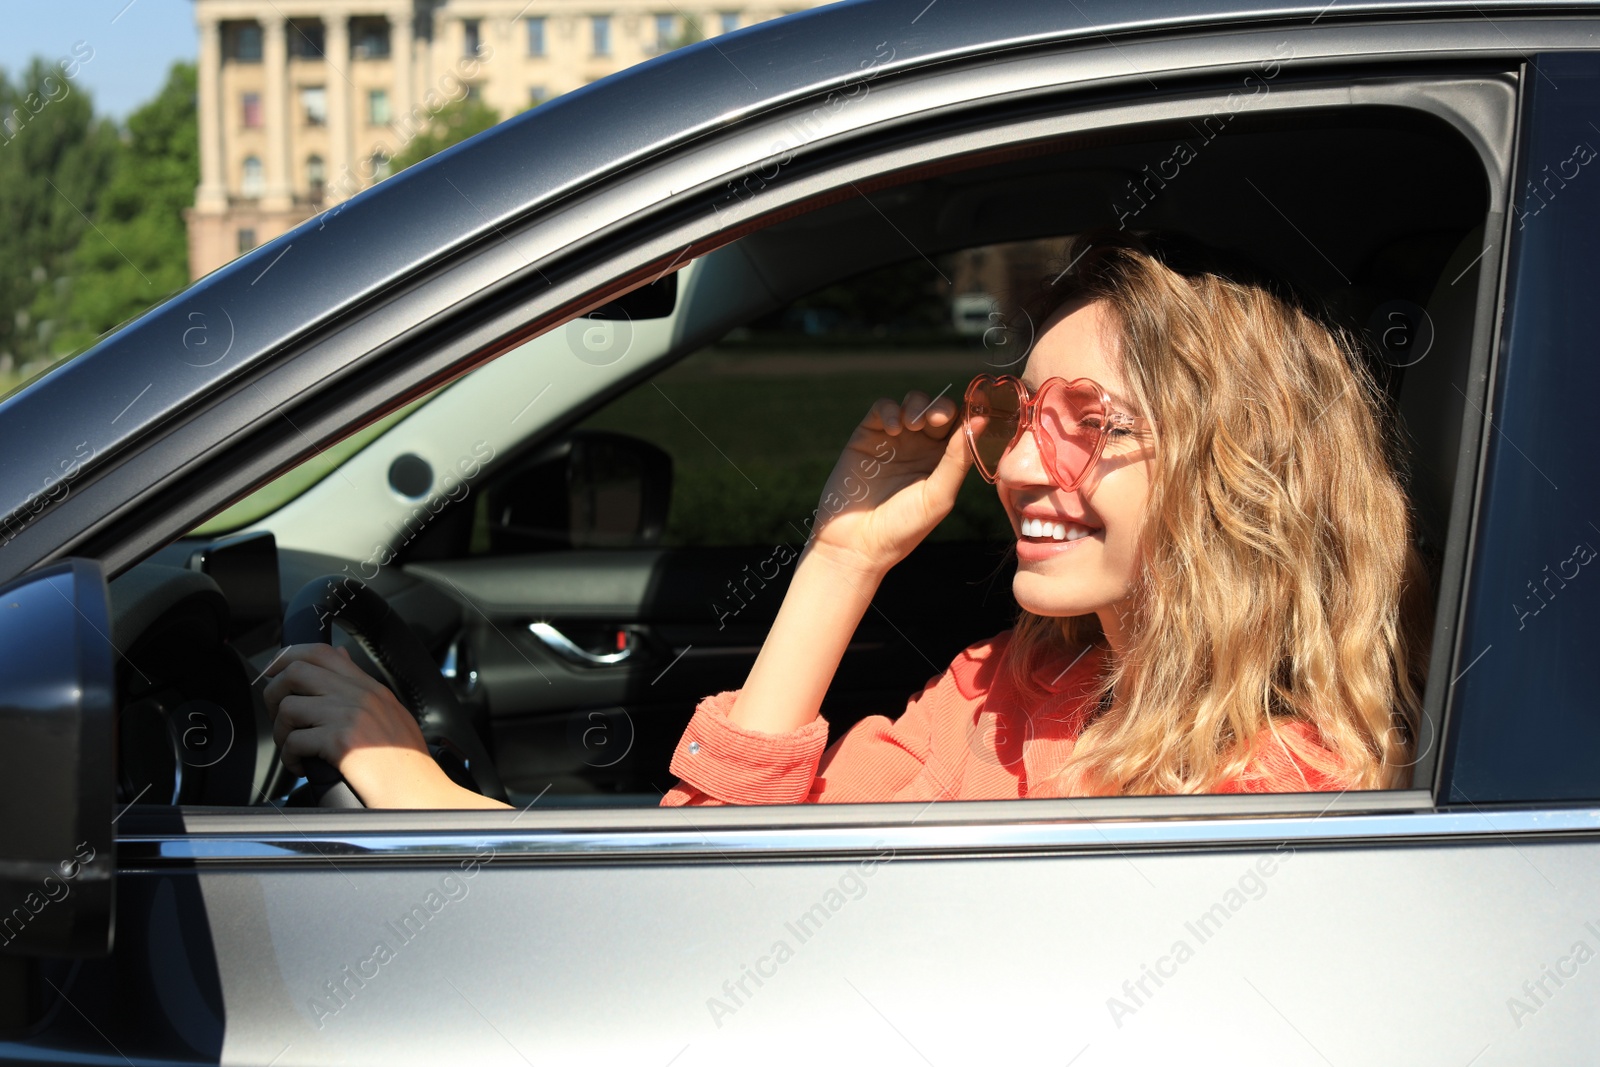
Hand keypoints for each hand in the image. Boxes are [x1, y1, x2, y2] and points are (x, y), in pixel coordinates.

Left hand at [262, 643, 458, 807]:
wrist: (419, 794)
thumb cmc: (406, 763)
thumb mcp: (390, 712)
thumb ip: (362, 686)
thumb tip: (340, 657)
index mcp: (370, 687)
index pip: (321, 652)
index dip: (288, 659)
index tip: (274, 676)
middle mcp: (360, 695)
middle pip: (296, 671)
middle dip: (274, 693)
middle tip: (279, 718)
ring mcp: (351, 716)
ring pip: (289, 707)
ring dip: (281, 732)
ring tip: (294, 749)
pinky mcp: (341, 741)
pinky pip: (294, 741)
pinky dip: (289, 758)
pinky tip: (302, 768)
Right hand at [805, 388, 970, 576]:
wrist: (855, 543)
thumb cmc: (902, 527)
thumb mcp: (938, 495)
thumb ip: (958, 458)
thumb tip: (980, 422)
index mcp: (943, 462)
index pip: (961, 428)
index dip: (969, 414)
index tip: (976, 407)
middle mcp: (921, 447)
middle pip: (939, 410)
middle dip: (942, 408)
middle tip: (938, 420)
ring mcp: (894, 440)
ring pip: (913, 403)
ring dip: (918, 406)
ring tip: (915, 425)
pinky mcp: (867, 435)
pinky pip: (882, 408)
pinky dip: (891, 411)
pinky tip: (895, 430)